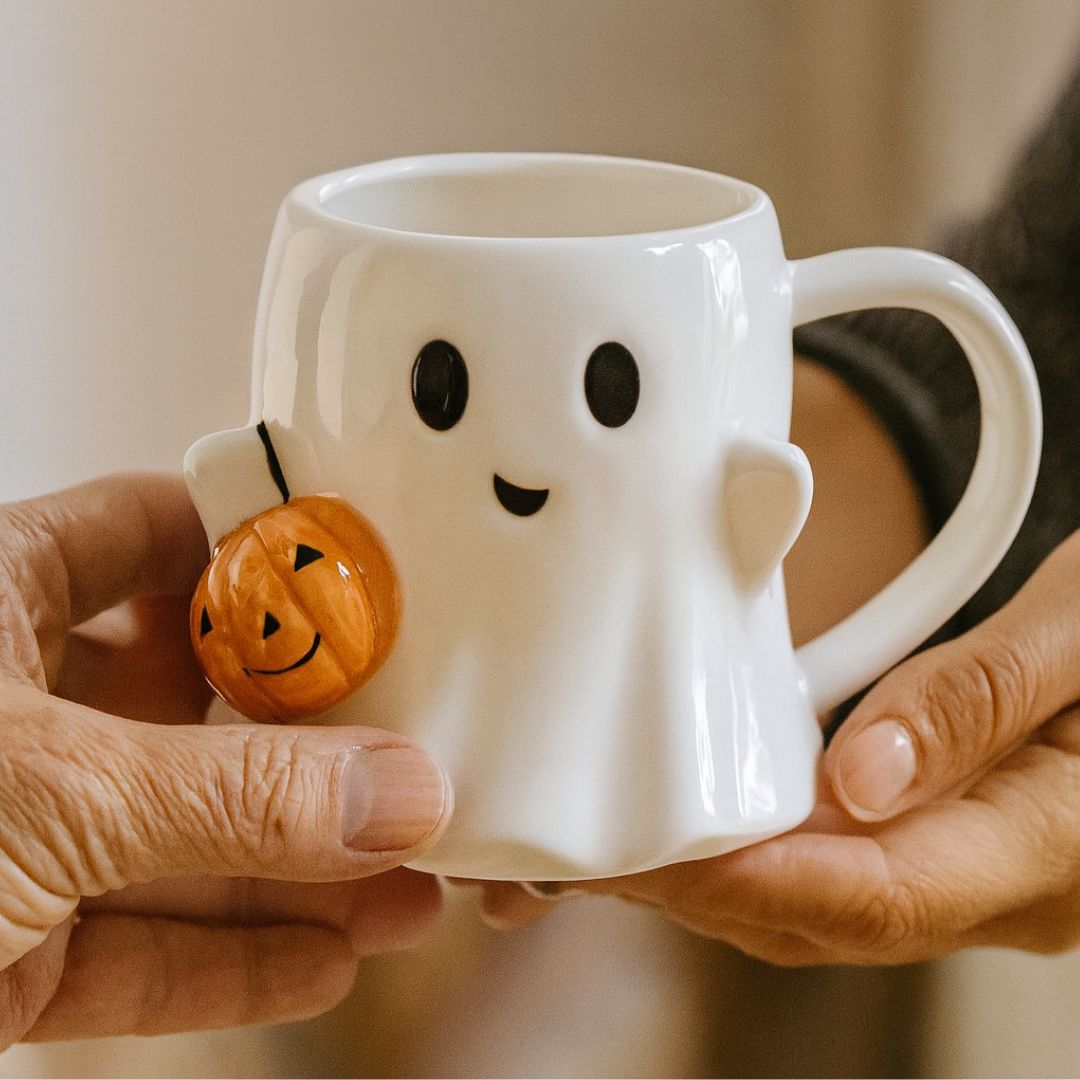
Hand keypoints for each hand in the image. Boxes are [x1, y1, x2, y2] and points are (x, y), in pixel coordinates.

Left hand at [0, 475, 450, 1046]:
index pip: (162, 537)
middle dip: (313, 739)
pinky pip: (144, 949)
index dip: (270, 556)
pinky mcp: (0, 955)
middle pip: (200, 702)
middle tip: (411, 750)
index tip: (370, 585)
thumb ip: (231, 798)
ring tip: (405, 873)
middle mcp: (9, 706)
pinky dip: (235, 958)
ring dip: (301, 865)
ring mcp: (10, 835)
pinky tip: (326, 951)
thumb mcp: (36, 791)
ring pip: (187, 836)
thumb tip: (393, 795)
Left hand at [481, 529, 1079, 963]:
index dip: (749, 883)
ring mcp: (960, 870)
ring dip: (705, 881)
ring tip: (603, 847)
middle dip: (692, 894)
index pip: (873, 898)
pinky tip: (688, 820)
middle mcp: (994, 886)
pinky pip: (826, 867)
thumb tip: (859, 776)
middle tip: (580, 856)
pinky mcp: (932, 840)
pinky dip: (746, 851)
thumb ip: (979, 700)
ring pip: (812, 905)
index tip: (644, 853)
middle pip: (820, 916)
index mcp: (1045, 846)